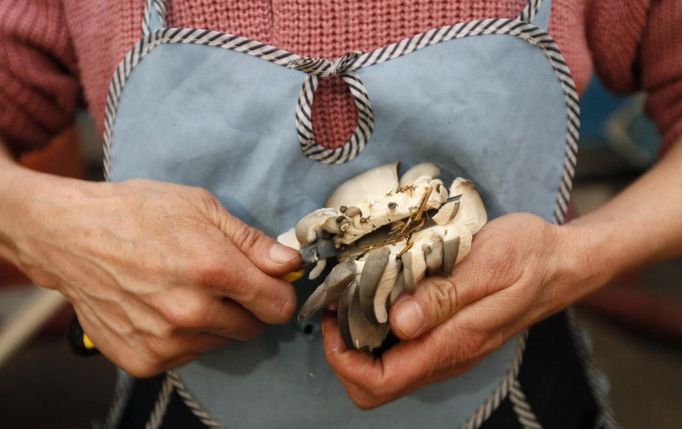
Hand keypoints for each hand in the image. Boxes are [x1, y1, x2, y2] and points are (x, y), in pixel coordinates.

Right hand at [3, 173, 299, 376]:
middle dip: (244, 306)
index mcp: (213, 269)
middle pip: (253, 328)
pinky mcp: (143, 359)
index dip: (278, 293)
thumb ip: (252, 241)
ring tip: (182, 290)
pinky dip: (183, 337)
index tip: (267, 284)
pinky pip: (187, 355)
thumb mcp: (201, 208)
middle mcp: (191, 311)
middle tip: (216, 280)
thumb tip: (290, 263)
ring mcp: (165, 340)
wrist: (70, 237)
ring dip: (213, 321)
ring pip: (220, 342)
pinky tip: (161, 308)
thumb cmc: (135, 213)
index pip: (279, 306)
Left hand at [322, 213, 602, 408]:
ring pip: (387, 368)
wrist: (561, 261)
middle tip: (336, 309)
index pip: (379, 382)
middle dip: (344, 354)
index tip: (331, 318)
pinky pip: (404, 348)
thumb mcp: (486, 264)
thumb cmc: (527, 257)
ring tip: (352, 297)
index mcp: (452, 343)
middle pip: (376, 385)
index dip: (343, 360)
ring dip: (360, 340)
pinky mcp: (450, 335)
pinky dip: (380, 328)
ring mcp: (448, 348)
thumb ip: (443, 295)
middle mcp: (446, 356)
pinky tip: (379, 294)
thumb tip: (398, 322)